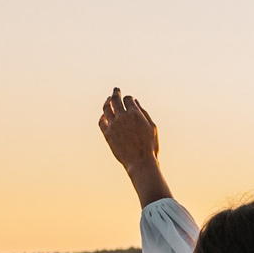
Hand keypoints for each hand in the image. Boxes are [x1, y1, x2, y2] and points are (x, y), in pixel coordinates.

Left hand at [100, 89, 172, 206]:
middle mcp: (123, 117)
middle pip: (115, 99)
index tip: (129, 100)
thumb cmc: (149, 146)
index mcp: (135, 114)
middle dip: (116, 93)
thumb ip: (143, 113)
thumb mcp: (152, 128)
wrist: (140, 162)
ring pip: (106, 108)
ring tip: (108, 100)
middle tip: (116, 90)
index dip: (129, 99)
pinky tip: (104, 116)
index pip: (128, 99)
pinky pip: (101, 121)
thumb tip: (135, 102)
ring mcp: (113, 125)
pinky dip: (102, 117)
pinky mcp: (107, 134)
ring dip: (107, 102)